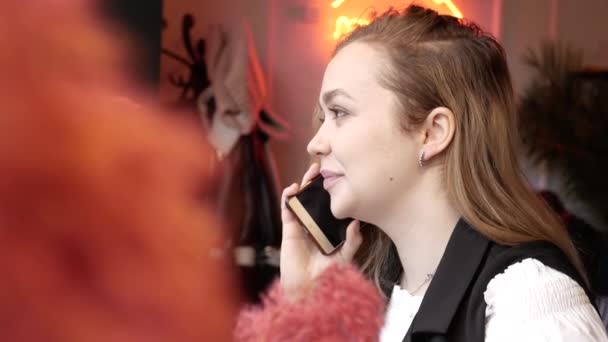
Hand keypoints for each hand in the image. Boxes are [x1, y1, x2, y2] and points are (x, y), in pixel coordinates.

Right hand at [279, 163, 361, 298]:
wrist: (308, 290)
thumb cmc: (328, 277)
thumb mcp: (345, 258)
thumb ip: (352, 242)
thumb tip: (356, 223)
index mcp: (329, 230)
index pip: (331, 206)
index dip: (334, 192)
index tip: (340, 177)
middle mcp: (315, 225)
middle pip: (316, 200)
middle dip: (319, 184)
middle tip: (324, 168)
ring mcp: (301, 226)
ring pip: (301, 201)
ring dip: (304, 186)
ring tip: (310, 173)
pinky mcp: (289, 230)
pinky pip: (287, 210)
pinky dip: (287, 198)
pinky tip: (292, 189)